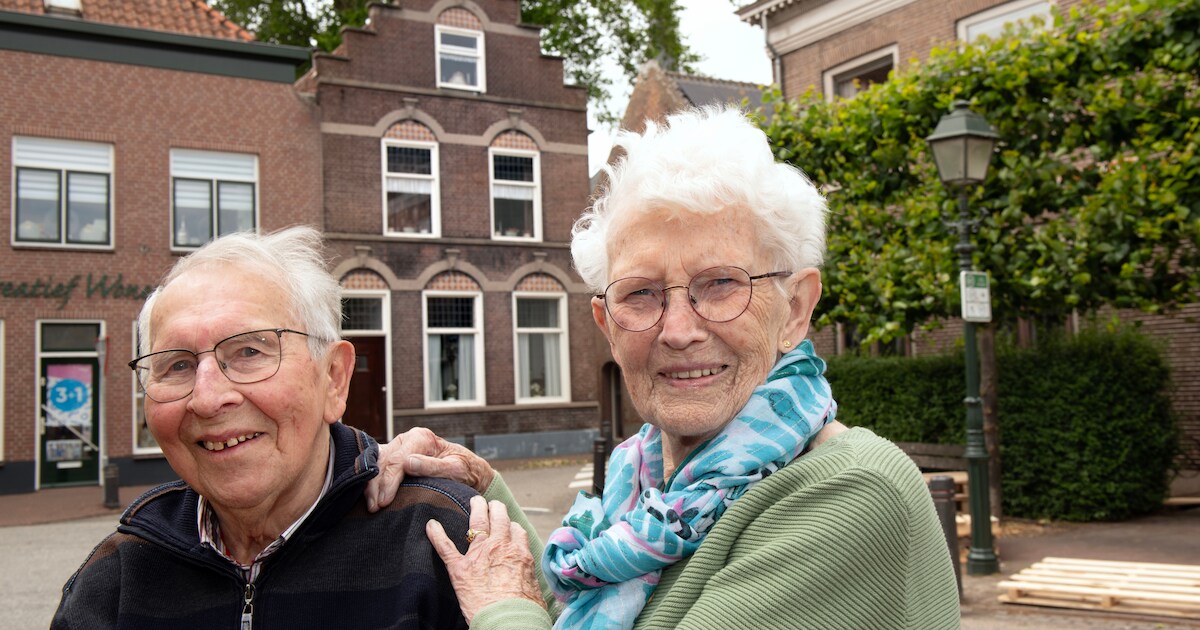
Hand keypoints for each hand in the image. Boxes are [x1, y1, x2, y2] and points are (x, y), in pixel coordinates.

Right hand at [366, 427, 494, 511]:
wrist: (468, 470)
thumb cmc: (464, 470)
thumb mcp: (455, 469)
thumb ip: (433, 467)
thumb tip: (407, 463)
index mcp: (422, 437)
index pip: (398, 460)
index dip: (388, 481)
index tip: (384, 501)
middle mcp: (407, 439)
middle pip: (384, 461)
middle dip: (376, 485)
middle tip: (374, 508)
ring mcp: (398, 447)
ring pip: (377, 464)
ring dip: (371, 485)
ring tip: (371, 506)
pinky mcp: (394, 456)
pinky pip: (377, 467)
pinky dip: (372, 482)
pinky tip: (370, 497)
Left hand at [428, 496, 545, 622]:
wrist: (508, 621)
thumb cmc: (525, 611)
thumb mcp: (535, 591)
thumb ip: (530, 581)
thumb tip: (531, 587)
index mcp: (519, 553)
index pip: (516, 530)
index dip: (511, 526)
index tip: (509, 525)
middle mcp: (500, 547)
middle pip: (499, 518)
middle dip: (495, 508)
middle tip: (491, 503)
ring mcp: (479, 555)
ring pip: (477, 523)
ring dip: (475, 509)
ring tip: (474, 501)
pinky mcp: (459, 568)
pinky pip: (446, 547)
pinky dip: (436, 535)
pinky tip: (430, 526)